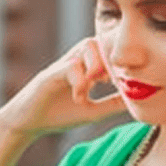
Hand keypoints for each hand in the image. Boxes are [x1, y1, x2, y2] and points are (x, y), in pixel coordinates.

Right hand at [0, 37, 126, 139]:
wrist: (29, 124)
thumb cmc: (59, 115)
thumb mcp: (93, 111)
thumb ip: (113, 104)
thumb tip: (137, 100)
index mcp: (86, 68)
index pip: (108, 51)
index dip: (119, 63)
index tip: (121, 83)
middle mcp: (75, 62)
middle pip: (100, 41)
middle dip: (111, 59)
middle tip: (109, 83)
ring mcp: (62, 65)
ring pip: (87, 45)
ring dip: (97, 65)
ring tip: (96, 87)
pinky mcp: (50, 74)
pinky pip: (70, 66)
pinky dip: (80, 80)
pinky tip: (80, 97)